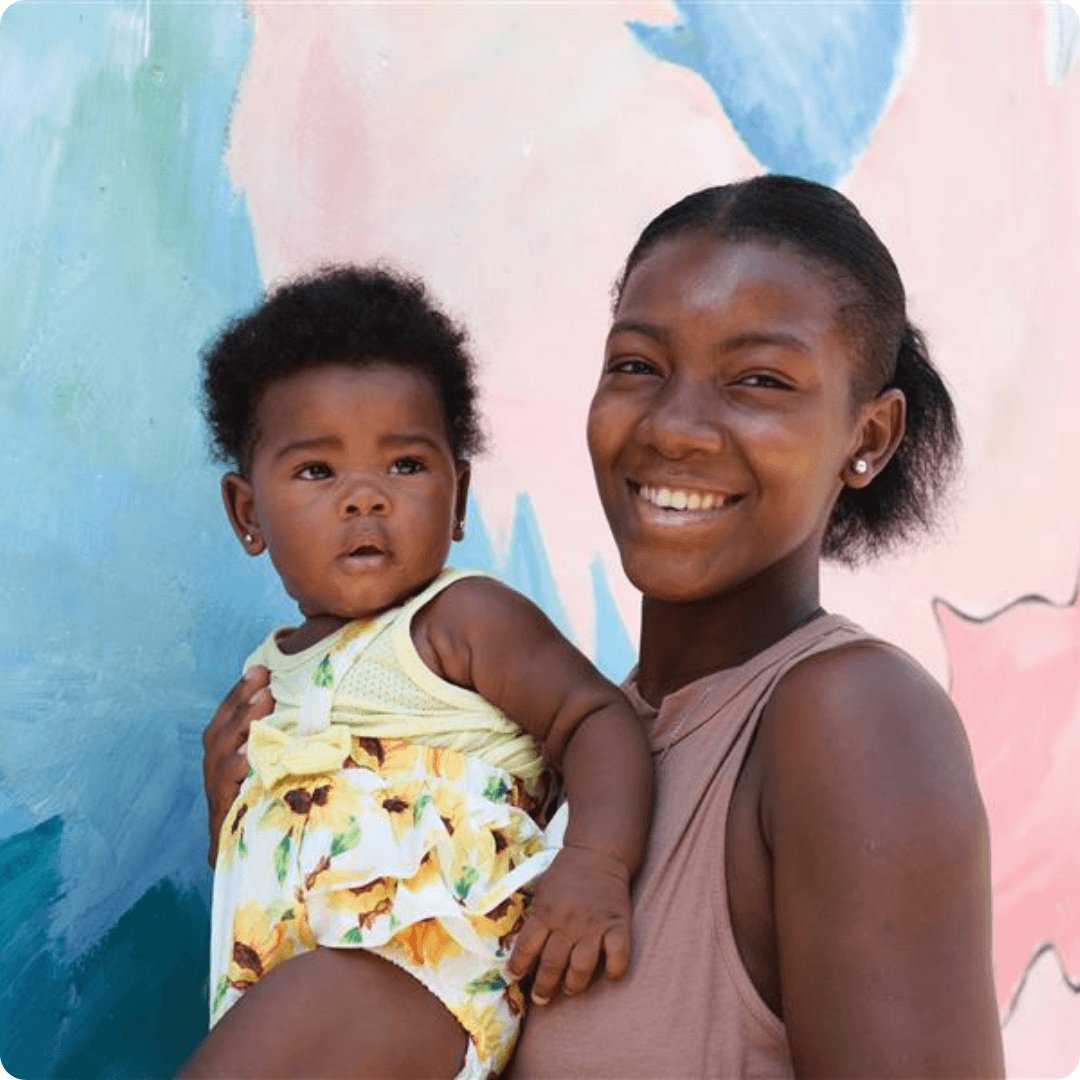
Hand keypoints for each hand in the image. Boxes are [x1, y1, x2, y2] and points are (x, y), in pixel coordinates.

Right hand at [202, 667, 272, 866]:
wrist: (265, 867)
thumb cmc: (283, 811)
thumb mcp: (285, 772)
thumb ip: (287, 742)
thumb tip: (306, 705)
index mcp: (225, 762)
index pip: (226, 720)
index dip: (240, 694)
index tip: (262, 668)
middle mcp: (215, 777)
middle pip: (219, 733)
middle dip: (241, 702)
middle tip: (266, 679)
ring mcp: (217, 799)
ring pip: (220, 756)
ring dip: (242, 725)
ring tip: (264, 701)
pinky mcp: (223, 823)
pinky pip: (225, 791)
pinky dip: (237, 769)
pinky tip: (251, 752)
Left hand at [507, 844, 631, 1004]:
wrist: (597, 853)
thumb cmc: (564, 873)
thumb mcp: (541, 889)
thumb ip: (533, 915)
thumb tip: (516, 943)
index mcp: (545, 911)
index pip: (527, 947)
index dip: (518, 966)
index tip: (514, 977)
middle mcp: (568, 922)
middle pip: (552, 964)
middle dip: (543, 987)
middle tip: (540, 999)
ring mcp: (594, 925)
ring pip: (581, 968)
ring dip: (573, 985)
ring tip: (569, 990)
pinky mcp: (617, 925)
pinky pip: (618, 956)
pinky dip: (614, 969)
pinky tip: (609, 975)